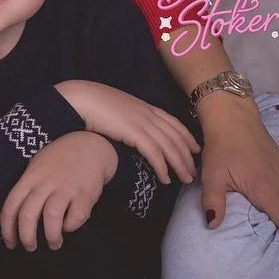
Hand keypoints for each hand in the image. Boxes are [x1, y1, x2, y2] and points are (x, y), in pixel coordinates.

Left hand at [0, 131, 114, 251]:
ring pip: (51, 216)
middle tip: (30, 247)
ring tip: (53, 243)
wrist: (90, 145)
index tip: (9, 243)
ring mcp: (66, 187)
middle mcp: (46, 182)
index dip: (7, 227)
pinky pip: (76, 216)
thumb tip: (1, 220)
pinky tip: (70, 227)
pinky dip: (71, 226)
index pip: (11, 204)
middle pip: (29, 213)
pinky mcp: (85, 194)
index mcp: (30, 176)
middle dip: (26, 236)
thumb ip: (19, 194)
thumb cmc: (58, 160)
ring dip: (51, 236)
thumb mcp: (34, 169)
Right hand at [55, 79, 199, 183]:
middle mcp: (148, 114)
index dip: (187, 138)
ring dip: (179, 164)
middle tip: (193, 172)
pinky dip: (162, 167)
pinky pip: (154, 153)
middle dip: (187, 156)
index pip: (174, 123)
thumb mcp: (119, 109)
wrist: (82, 98)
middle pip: (176, 137)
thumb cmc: (94, 104)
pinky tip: (165, 178)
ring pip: (169, 146)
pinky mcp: (134, 132)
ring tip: (185, 180)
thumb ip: (131, 118)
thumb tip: (135, 132)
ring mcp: (142, 122)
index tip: (196, 150)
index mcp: (146, 107)